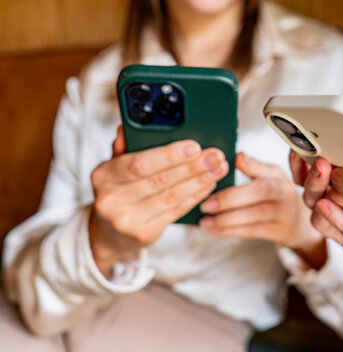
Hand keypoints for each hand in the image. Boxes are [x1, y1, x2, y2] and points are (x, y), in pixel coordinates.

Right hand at [89, 127, 228, 274]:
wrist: (109, 234)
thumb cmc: (117, 192)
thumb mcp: (113, 168)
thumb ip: (124, 148)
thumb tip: (128, 128)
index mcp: (103, 176)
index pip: (139, 163)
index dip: (169, 155)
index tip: (194, 147)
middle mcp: (112, 199)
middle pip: (160, 180)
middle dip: (193, 167)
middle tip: (215, 156)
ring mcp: (128, 219)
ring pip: (172, 196)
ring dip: (199, 181)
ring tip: (218, 169)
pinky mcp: (145, 234)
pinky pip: (176, 211)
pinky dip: (195, 196)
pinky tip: (208, 185)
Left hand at [200, 152, 326, 268]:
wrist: (298, 222)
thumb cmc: (274, 196)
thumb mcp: (268, 177)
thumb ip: (252, 168)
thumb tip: (236, 157)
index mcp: (276, 174)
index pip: (264, 166)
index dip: (251, 164)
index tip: (235, 160)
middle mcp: (283, 191)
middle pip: (261, 191)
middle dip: (231, 198)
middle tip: (206, 203)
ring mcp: (283, 212)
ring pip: (256, 214)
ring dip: (227, 219)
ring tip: (206, 220)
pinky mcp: (279, 231)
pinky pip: (253, 231)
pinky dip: (232, 231)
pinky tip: (215, 230)